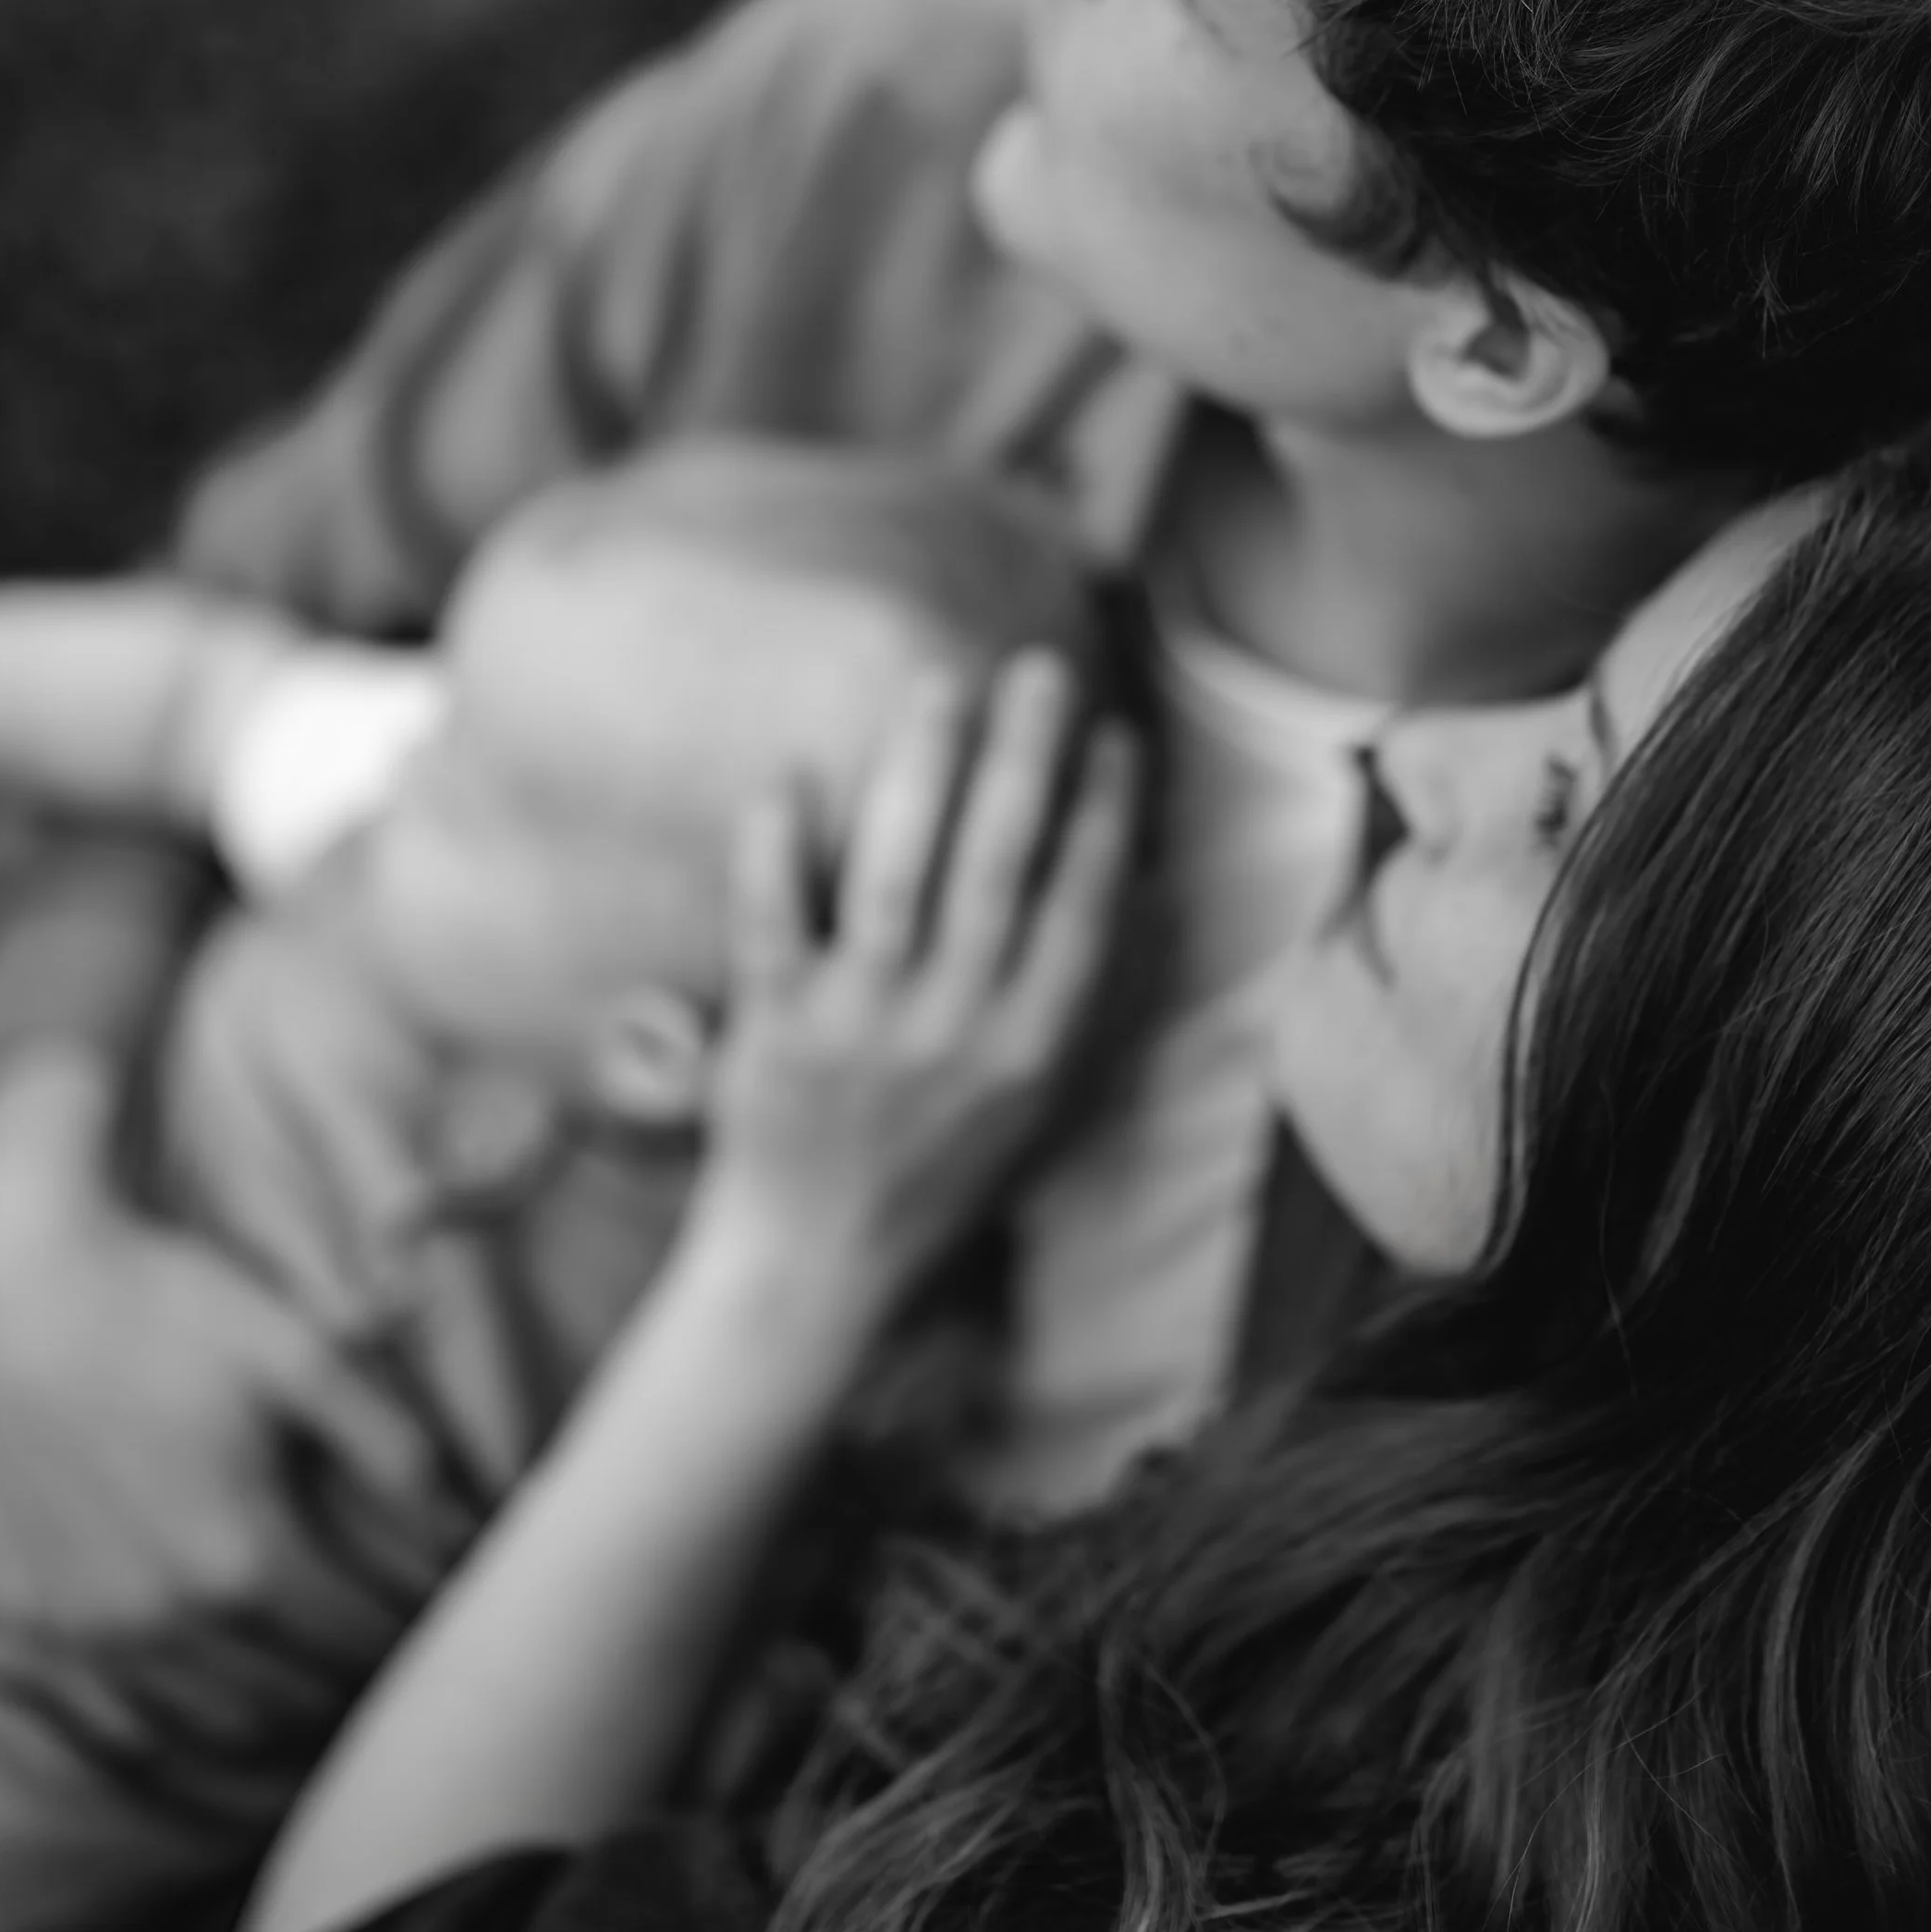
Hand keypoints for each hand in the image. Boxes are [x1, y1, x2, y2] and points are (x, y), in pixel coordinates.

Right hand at [0, 1045, 444, 1674]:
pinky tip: (206, 1640)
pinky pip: (124, 1689)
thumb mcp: (304, 1356)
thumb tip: (462, 1526)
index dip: (413, 1628)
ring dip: (274, 1699)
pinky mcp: (29, 1612)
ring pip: (211, 1717)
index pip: (360, 1640)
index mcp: (243, 1561)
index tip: (441, 1611)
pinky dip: (181, 1684)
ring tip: (310, 1656)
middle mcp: (163, 1619)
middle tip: (385, 1638)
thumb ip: (392, 1448)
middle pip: (294, 1694)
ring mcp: (87, 1626)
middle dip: (354, 1674)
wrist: (15, 1288)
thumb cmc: (170, 1310)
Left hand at [696, 653, 1135, 1332]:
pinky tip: (791, 770)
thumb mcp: (1041, 1106)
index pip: (1080, 905)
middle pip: (997, 865)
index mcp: (1029, 1046)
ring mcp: (861, 1026)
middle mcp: (955, 1030)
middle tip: (1039, 665)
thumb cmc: (933, 1174)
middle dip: (1025, 756)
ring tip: (941, 684)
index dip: (1103, 813)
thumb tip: (1157, 896)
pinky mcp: (773, 1029)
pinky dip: (777, 846)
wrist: (813, 1266)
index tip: (1113, 733)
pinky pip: (772, 918)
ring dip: (921, 768)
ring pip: (894, 873)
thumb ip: (1097, 1005)